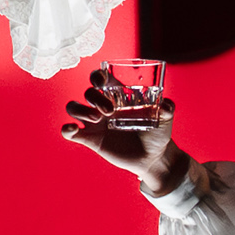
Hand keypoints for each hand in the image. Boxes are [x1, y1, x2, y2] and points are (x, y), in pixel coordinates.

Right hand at [60, 77, 189, 198]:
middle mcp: (104, 106)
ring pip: (74, 108)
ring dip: (80, 110)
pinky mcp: (91, 139)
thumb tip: (166, 105)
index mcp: (118, 96)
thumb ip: (167, 109)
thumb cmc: (158, 134)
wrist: (153, 159)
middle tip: (110, 111)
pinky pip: (70, 132)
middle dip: (95, 98)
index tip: (102, 81)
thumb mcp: (165, 119)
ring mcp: (95, 123)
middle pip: (88, 92)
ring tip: (97, 120)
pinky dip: (67, 130)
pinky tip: (72, 130)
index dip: (97, 76)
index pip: (101, 79)